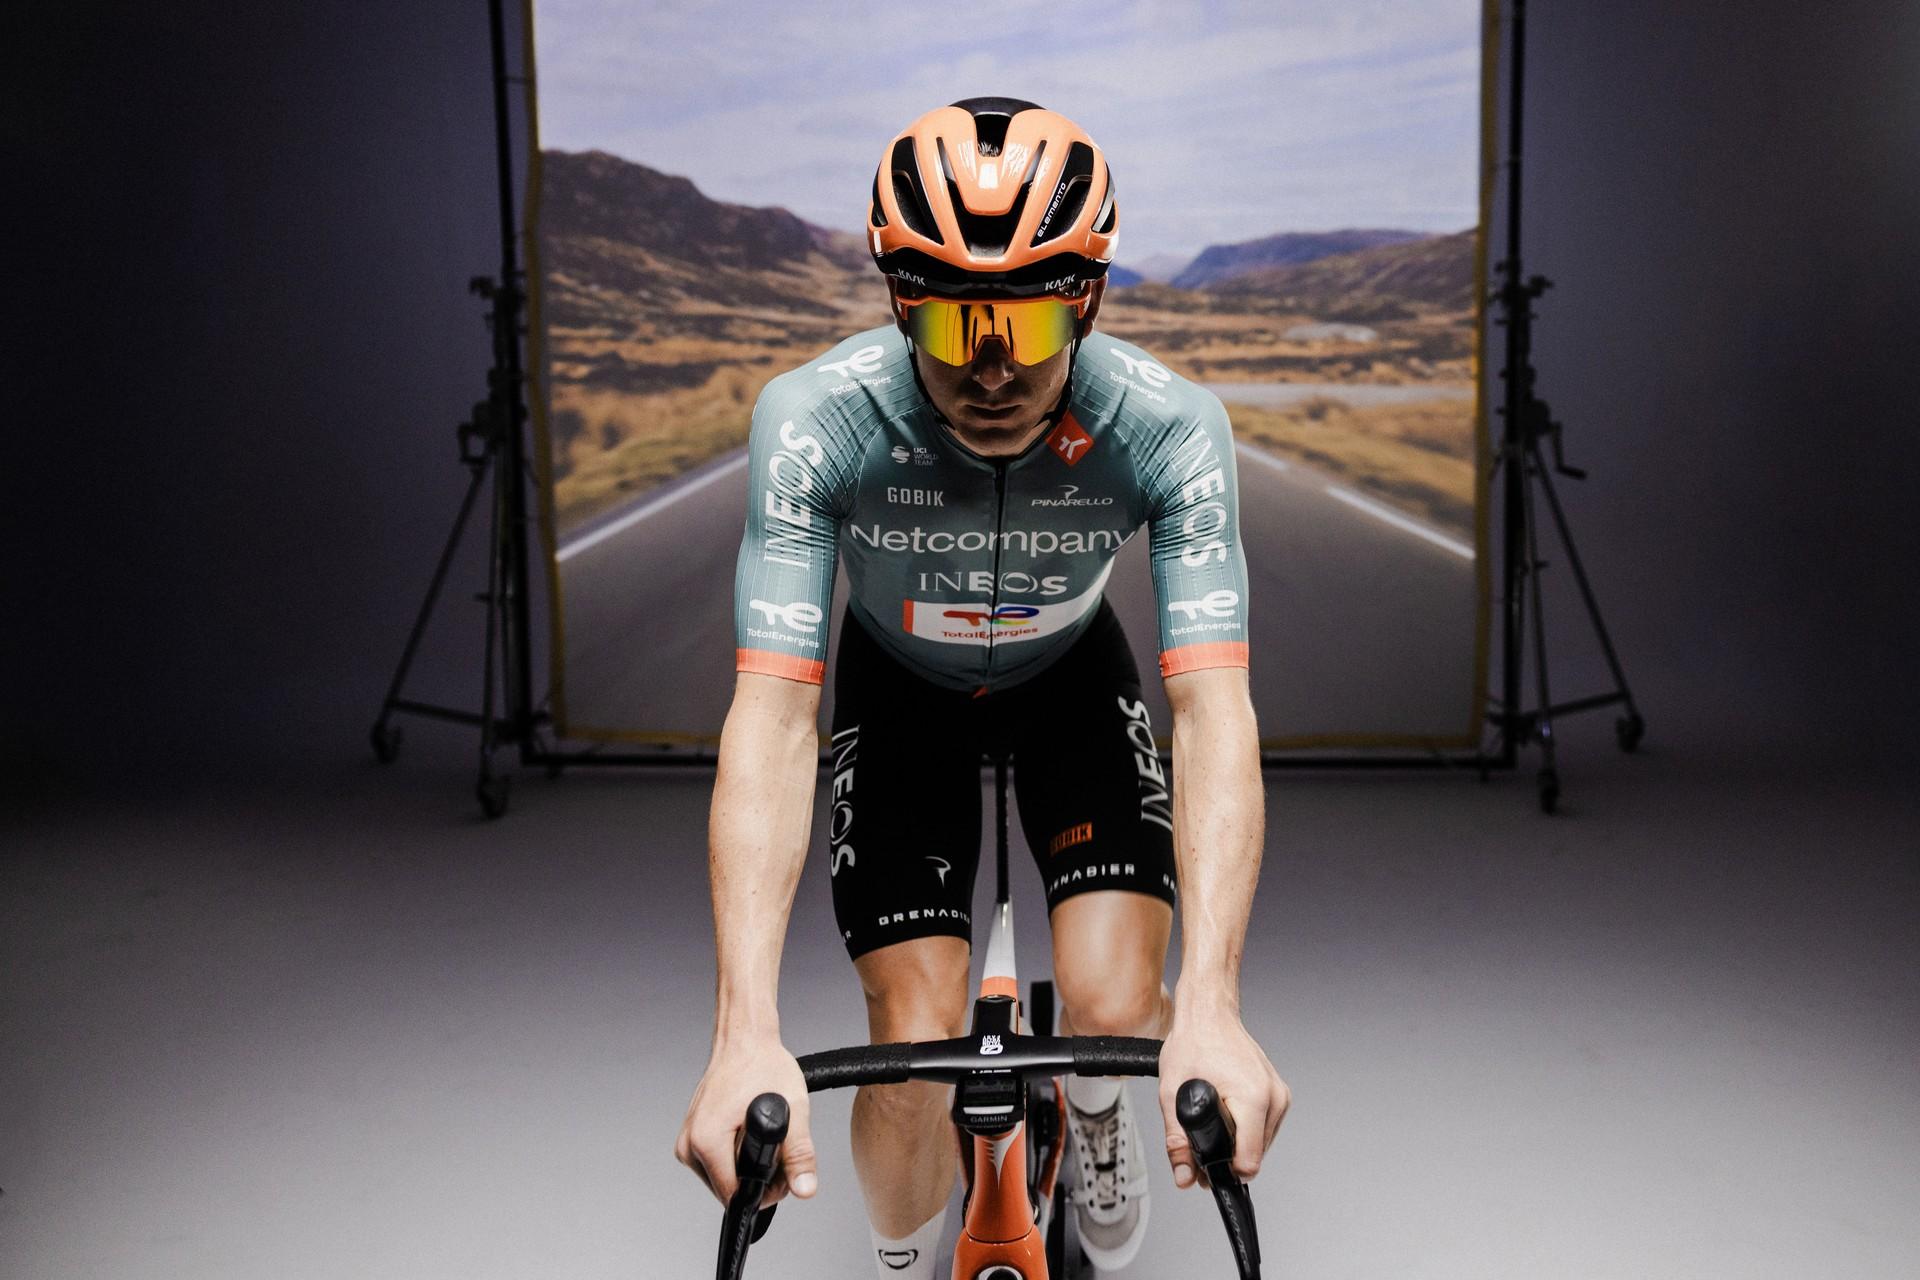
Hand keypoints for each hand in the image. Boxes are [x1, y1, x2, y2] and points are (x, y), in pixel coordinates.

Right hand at [674, 1034, 816, 1207]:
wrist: (744, 1039)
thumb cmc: (762, 1065)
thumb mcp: (792, 1109)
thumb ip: (799, 1153)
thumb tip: (804, 1188)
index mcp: (706, 1141)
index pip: (734, 1195)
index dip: (765, 1191)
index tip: (782, 1172)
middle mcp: (689, 1144)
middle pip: (727, 1189)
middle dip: (757, 1180)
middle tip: (779, 1151)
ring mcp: (687, 1140)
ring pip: (722, 1178)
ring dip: (746, 1168)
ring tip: (765, 1139)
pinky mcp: (692, 1136)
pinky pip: (716, 1163)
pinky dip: (736, 1156)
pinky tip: (749, 1135)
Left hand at [1156, 1002, 1288, 1187]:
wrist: (1209, 1014)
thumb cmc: (1194, 1043)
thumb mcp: (1173, 1094)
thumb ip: (1178, 1141)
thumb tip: (1184, 1177)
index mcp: (1254, 1099)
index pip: (1250, 1161)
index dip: (1225, 1171)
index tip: (1207, 1167)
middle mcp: (1274, 1098)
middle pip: (1255, 1154)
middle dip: (1228, 1155)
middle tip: (1201, 1138)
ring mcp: (1280, 1095)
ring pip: (1261, 1143)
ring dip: (1237, 1141)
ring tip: (1214, 1118)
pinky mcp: (1280, 1093)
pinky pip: (1265, 1126)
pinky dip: (1246, 1127)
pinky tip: (1227, 1112)